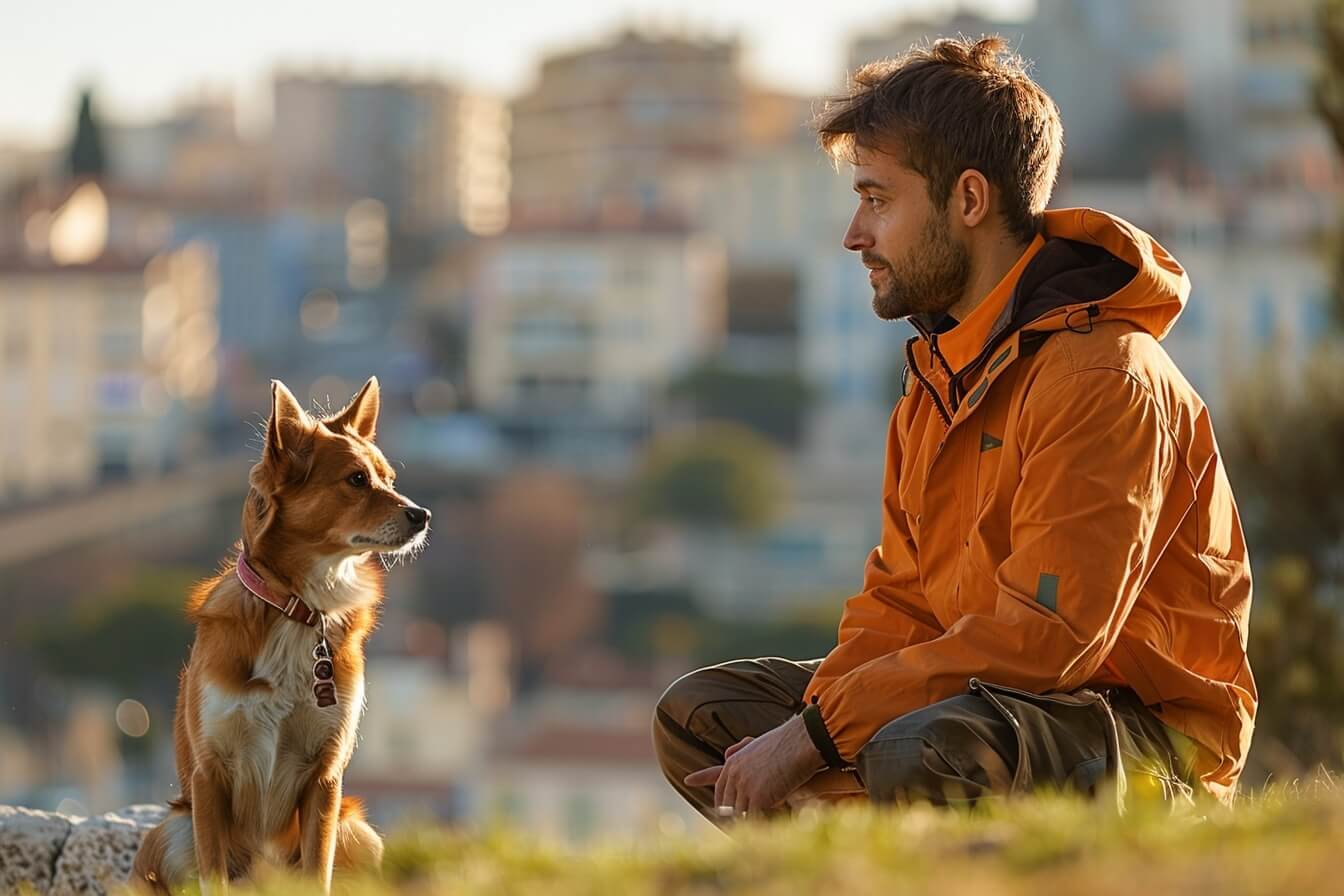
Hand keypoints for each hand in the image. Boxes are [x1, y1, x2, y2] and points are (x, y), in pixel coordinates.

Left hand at [683, 714, 825, 816]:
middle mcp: (734, 775)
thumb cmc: (783, 743)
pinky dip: (758, 824)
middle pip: (728, 804)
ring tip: (750, 831)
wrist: (799, 744)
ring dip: (747, 821)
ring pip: (741, 813)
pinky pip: (754, 818)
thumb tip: (725, 755)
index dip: (714, 796)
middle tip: (734, 827)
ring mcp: (745, 787)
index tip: (697, 793)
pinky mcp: (758, 798)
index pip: (718, 783)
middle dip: (731, 815)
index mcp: (733, 763)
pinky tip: (761, 830)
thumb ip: (741, 748)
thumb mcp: (757, 742)